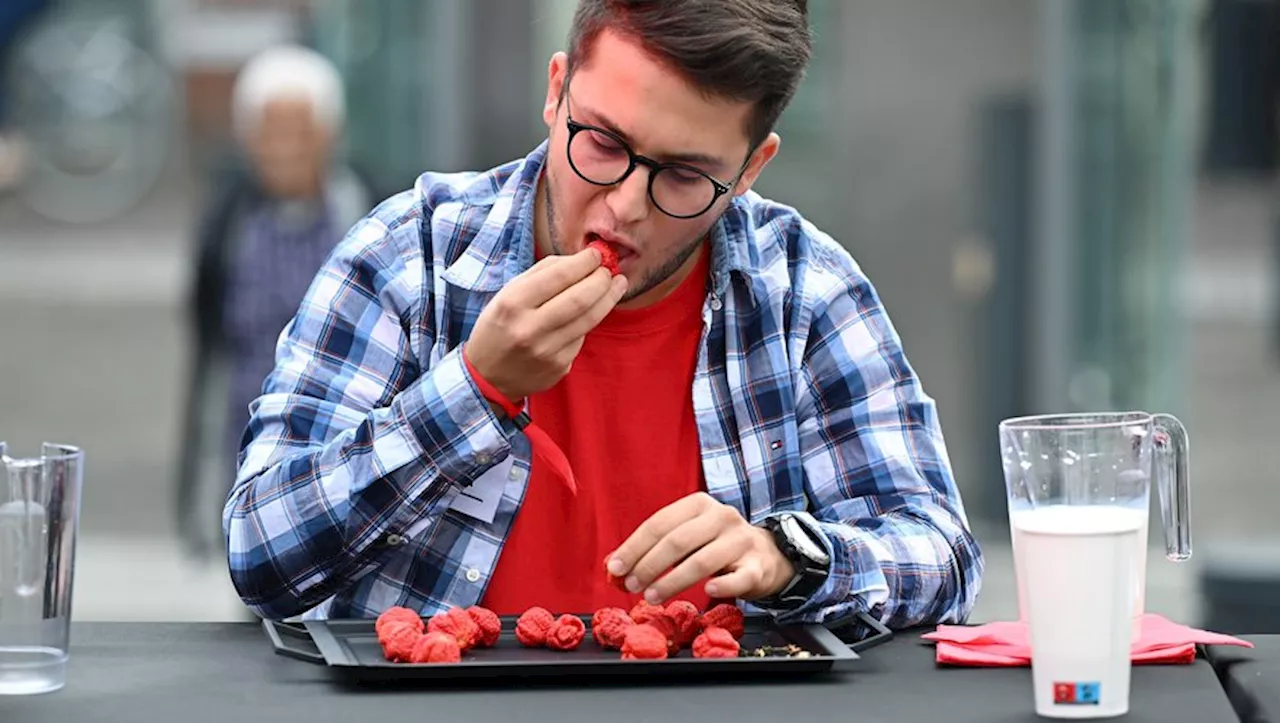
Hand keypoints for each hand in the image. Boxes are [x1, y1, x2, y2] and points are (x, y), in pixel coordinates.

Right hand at [465, 248, 626, 400]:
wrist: (487, 377)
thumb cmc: (499, 327)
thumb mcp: (507, 294)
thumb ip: (542, 274)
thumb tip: (580, 260)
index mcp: (512, 303)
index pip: (558, 276)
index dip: (584, 262)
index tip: (597, 254)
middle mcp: (529, 328)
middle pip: (580, 299)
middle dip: (601, 279)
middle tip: (611, 270)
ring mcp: (546, 351)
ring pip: (589, 319)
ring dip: (608, 298)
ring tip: (617, 284)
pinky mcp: (559, 367)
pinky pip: (582, 338)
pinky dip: (588, 322)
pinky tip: (589, 314)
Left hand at [605, 493, 795, 603]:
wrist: (766, 555)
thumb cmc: (716, 546)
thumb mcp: (688, 537)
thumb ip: (656, 547)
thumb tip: (614, 566)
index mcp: (699, 504)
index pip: (659, 523)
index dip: (634, 547)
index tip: (615, 568)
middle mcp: (722, 517)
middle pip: (678, 541)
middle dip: (649, 566)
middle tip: (631, 586)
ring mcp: (741, 541)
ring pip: (702, 561)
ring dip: (673, 581)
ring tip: (651, 597)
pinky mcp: (757, 566)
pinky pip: (739, 577)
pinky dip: (723, 585)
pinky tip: (707, 592)